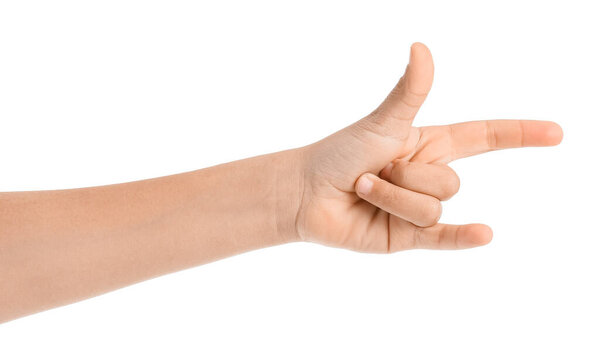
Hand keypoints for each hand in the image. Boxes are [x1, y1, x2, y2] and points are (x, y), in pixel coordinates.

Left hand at [294, 43, 561, 252]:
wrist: (306, 194)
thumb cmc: (339, 154)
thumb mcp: (380, 123)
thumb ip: (408, 92)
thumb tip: (422, 48)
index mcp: (427, 146)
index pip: (483, 138)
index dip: (519, 134)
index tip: (555, 133)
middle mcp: (427, 177)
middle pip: (449, 182)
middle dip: (406, 177)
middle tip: (371, 172)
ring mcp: (419, 209)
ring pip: (432, 207)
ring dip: (393, 198)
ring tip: (364, 190)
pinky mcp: (407, 237)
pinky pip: (443, 238)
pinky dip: (463, 238)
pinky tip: (484, 235)